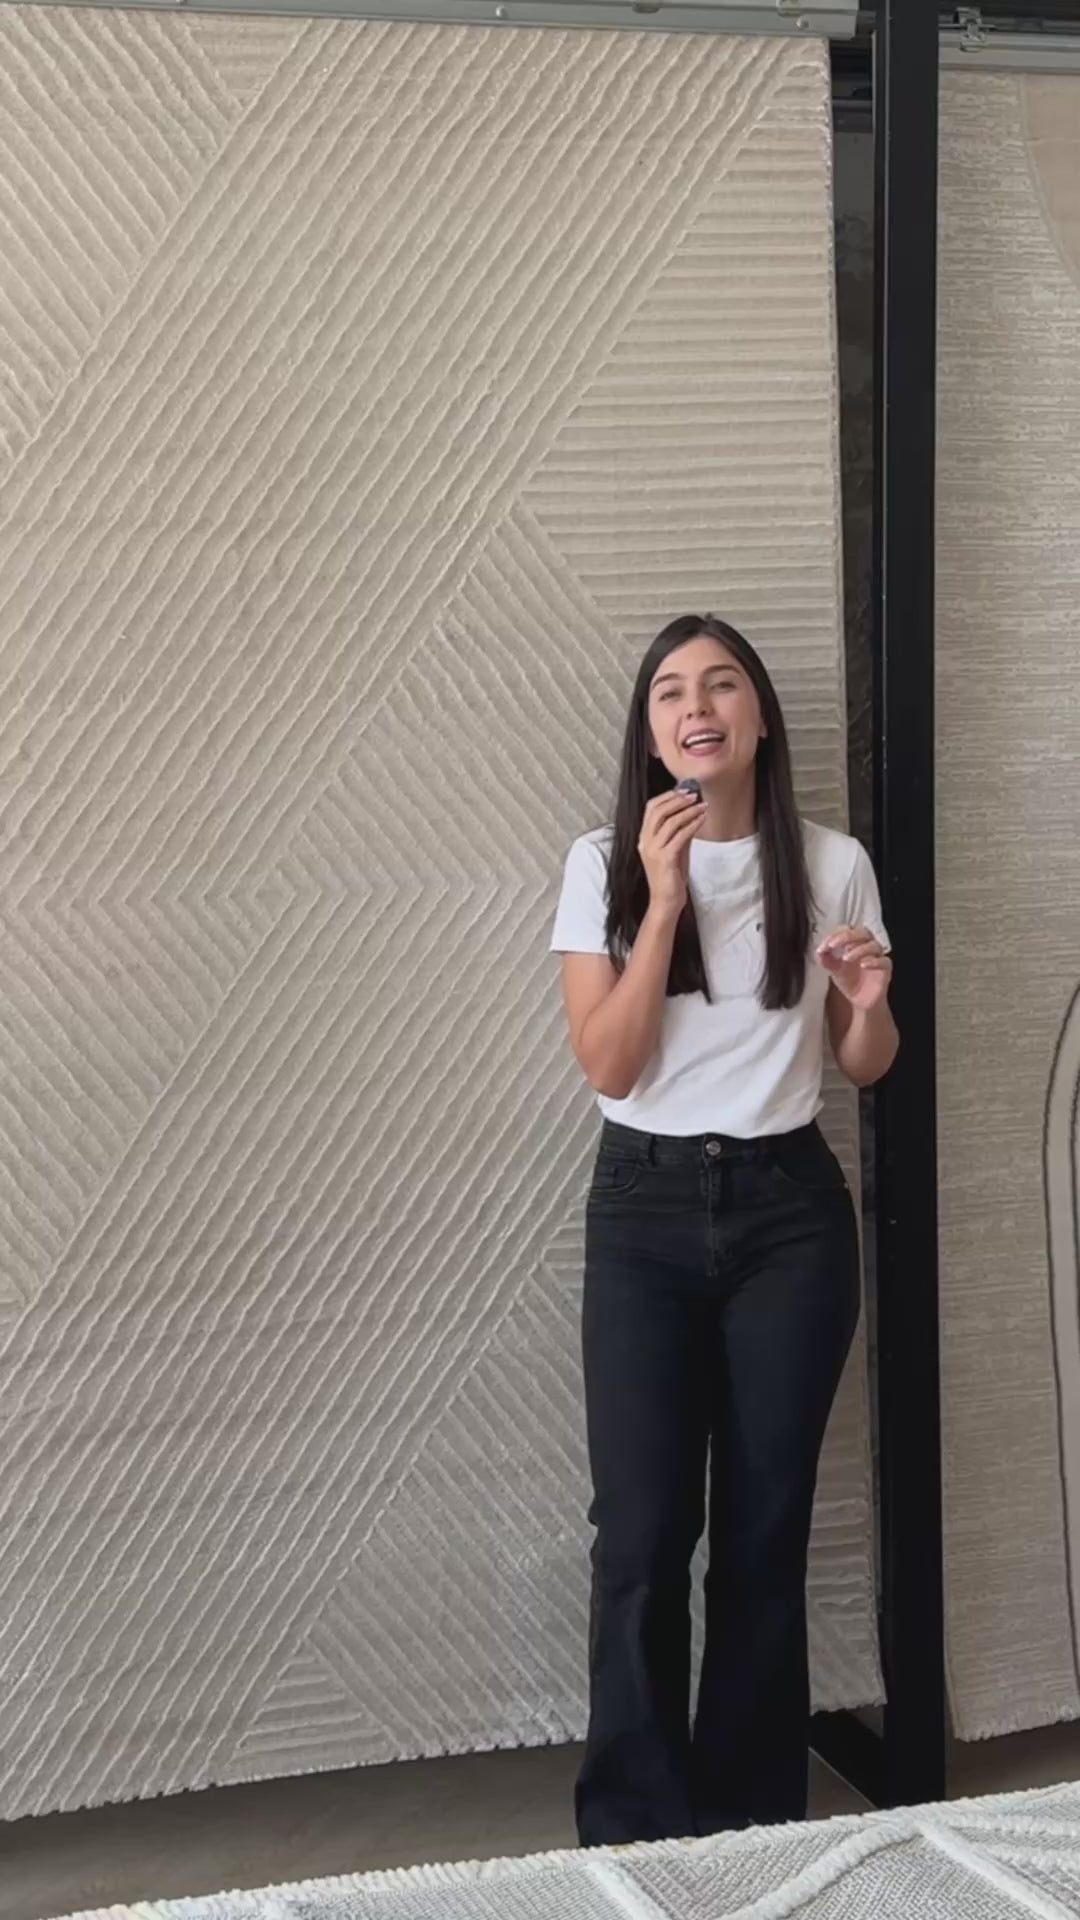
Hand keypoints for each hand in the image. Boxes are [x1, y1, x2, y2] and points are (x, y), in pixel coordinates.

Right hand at [638, 790, 706, 913]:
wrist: (666, 901)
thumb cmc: (671, 877)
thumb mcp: (676, 850)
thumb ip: (681, 832)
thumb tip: (693, 813)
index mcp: (645, 838)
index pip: (651, 808)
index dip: (667, 796)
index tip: (684, 790)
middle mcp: (645, 842)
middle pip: (658, 811)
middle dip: (677, 799)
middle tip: (694, 794)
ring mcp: (653, 850)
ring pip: (669, 821)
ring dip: (688, 810)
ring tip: (702, 805)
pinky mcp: (664, 859)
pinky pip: (679, 836)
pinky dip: (692, 824)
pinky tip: (702, 819)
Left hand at [817, 925, 892, 1011]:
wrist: (860, 1001)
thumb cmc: (849, 981)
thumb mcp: (834, 970)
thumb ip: (826, 960)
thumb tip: (819, 951)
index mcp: (855, 943)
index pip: (847, 930)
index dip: (835, 935)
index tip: (823, 946)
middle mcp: (868, 946)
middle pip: (862, 932)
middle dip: (847, 936)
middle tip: (833, 944)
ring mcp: (878, 956)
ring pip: (873, 945)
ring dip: (858, 949)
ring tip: (845, 958)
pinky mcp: (886, 969)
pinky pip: (884, 961)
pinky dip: (873, 961)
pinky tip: (863, 965)